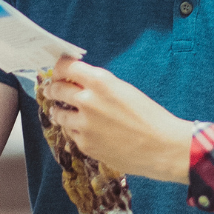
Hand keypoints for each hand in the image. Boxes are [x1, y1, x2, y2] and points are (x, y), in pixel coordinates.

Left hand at [44, 56, 194, 183]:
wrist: (162, 147)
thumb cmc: (150, 117)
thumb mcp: (124, 90)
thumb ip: (100, 85)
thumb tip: (78, 82)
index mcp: (100, 81)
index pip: (65, 66)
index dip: (59, 68)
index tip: (58, 72)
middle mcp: (87, 101)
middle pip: (57, 89)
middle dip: (53, 89)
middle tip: (52, 91)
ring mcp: (83, 125)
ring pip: (58, 114)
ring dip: (59, 111)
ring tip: (62, 112)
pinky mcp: (85, 145)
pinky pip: (71, 134)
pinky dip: (75, 131)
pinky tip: (88, 132)